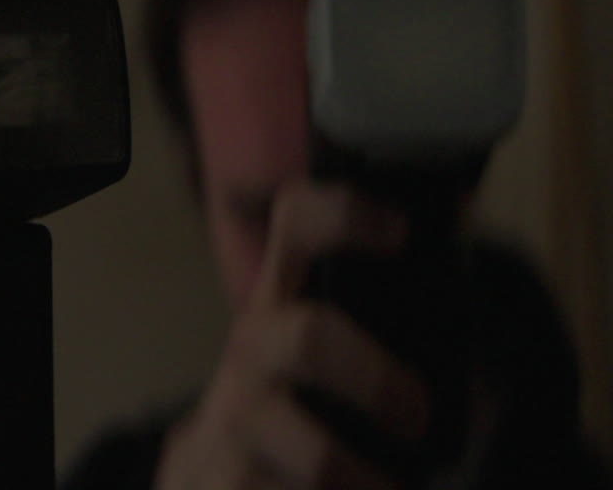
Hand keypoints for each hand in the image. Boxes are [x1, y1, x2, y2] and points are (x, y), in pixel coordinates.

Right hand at [154, 182, 429, 489]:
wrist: (218, 469)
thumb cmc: (298, 399)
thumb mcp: (329, 347)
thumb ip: (387, 307)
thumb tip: (459, 216)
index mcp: (285, 298)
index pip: (296, 223)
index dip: (342, 214)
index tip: (399, 230)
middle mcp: (254, 346)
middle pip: (309, 338)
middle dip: (376, 378)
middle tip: (416, 415)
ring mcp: (235, 416)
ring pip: (312, 454)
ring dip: (362, 479)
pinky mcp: (224, 480)